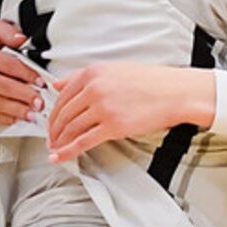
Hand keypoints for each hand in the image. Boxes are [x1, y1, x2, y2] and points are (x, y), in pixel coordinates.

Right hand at [0, 20, 42, 127]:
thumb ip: (7, 32)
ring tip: (33, 113)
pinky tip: (15, 117)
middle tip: (40, 102)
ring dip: (18, 110)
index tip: (41, 82)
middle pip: (3, 86)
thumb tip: (20, 38)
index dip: (28, 74)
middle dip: (25, 95)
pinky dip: (4, 117)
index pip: (8, 64)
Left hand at [47, 64, 213, 163]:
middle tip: (50, 139)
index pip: (63, 95)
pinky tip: (60, 157)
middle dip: (53, 129)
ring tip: (56, 149)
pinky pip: (83, 141)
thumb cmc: (151, 82)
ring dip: (59, 141)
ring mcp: (103, 108)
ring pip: (71, 128)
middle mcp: (94, 89)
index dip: (54, 112)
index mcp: (92, 73)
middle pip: (64, 113)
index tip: (52, 121)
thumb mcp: (113, 70)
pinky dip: (68, 151)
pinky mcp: (113, 126)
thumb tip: (58, 83)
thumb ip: (83, 76)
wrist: (175, 92)